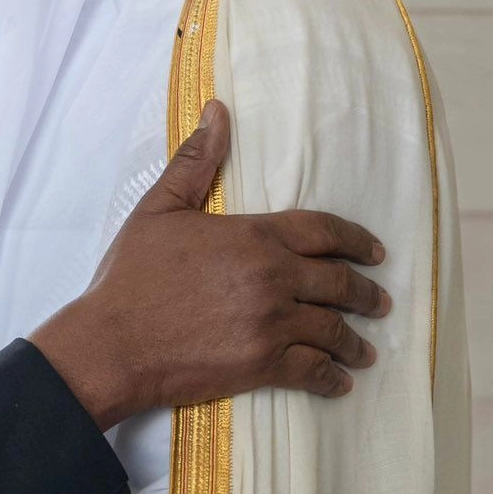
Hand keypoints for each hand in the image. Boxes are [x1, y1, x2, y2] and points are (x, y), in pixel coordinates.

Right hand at [30, 100, 390, 428]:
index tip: (376, 253)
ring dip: (355, 341)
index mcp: (254, 236)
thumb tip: (217, 112)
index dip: (356, 241)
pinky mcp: (263, 365)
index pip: (324, 232)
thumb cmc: (131, 275)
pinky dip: (332, 377)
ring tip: (365, 350)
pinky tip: (340, 381)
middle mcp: (273, 278)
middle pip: (339, 283)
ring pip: (333, 331)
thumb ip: (195, 163)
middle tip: (379, 302)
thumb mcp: (159, 209)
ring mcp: (272, 323)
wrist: (113, 342)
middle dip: (365, 293)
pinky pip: (314, 371)